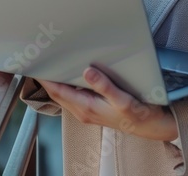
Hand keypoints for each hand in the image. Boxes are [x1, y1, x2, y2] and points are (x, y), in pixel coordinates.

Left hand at [36, 67, 178, 141]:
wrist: (150, 127)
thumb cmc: (138, 115)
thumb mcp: (123, 100)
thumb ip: (104, 86)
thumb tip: (87, 71)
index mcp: (87, 108)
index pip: (57, 91)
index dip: (45, 79)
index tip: (37, 64)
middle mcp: (83, 111)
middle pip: (57, 93)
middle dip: (47, 78)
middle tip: (41, 59)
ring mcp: (87, 111)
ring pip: (65, 95)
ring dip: (57, 81)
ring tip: (52, 64)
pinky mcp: (93, 109)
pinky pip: (73, 96)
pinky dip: (67, 85)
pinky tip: (70, 74)